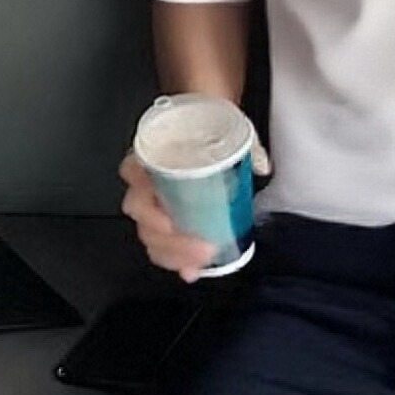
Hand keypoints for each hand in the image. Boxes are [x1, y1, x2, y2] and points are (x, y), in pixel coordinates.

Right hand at [118, 121, 269, 284]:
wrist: (198, 124)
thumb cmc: (202, 127)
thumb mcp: (221, 127)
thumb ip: (241, 144)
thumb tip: (261, 164)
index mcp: (148, 155)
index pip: (132, 179)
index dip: (147, 204)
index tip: (170, 222)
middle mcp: (143, 181)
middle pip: (143, 219)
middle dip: (172, 242)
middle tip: (202, 248)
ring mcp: (152, 203)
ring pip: (151, 237)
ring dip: (175, 255)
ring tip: (199, 262)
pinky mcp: (164, 220)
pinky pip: (162, 245)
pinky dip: (177, 260)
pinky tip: (192, 270)